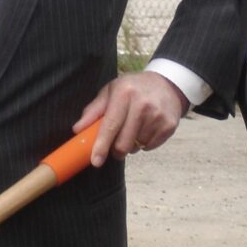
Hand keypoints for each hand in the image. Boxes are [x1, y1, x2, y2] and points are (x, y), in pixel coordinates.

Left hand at [73, 71, 189, 166]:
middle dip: (116, 150)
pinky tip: (146, 129)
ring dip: (131, 145)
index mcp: (124, 93)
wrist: (167, 84)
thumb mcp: (111, 91)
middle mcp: (143, 104)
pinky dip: (144, 143)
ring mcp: (158, 116)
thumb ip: (94, 110)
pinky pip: (149, 147)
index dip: (101, 146)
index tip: (96, 161)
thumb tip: (77, 130)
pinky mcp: (169, 126)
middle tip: (115, 144)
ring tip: (134, 129)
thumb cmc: (133, 89)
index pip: (110, 126)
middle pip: (124, 143)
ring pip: (136, 147)